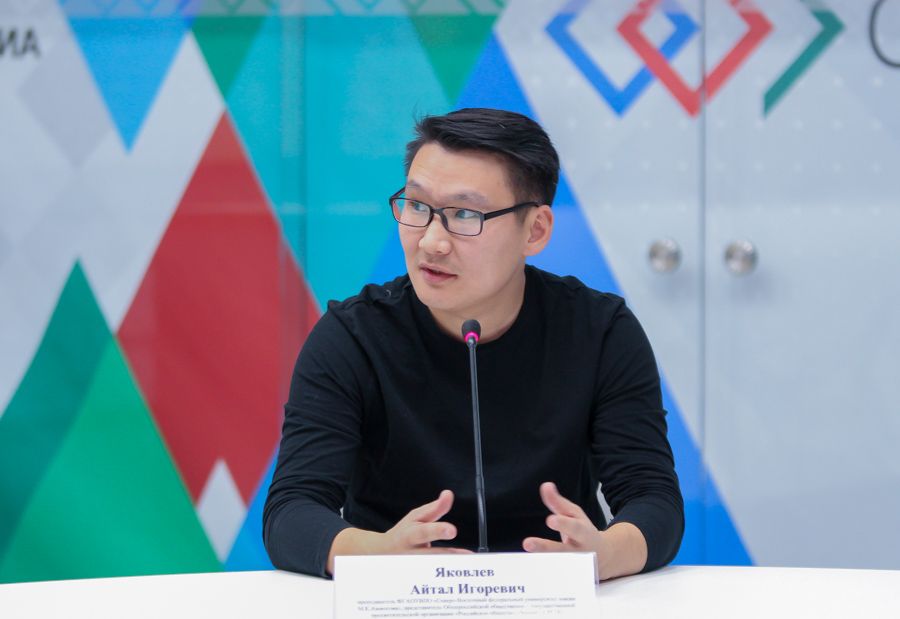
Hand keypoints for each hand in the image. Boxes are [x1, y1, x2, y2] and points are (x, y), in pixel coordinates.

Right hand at [327, 490, 471, 573]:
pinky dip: (445, 580)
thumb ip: (435, 508)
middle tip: (468, 555)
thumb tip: (449, 494)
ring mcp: (412, 569)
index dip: (438, 531)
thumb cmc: (404, 533)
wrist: (381, 555)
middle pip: (430, 556)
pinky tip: (459, 578)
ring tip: (471, 567)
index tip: (452, 530)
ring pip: (433, 572)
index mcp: (410, 535)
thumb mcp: (416, 517)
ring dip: (451, 570)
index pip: (424, 532)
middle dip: (449, 555)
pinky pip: (433, 582)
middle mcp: (410, 553)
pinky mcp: (415, 581)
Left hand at [522, 482, 646, 580]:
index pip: (574, 528)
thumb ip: (558, 502)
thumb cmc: (584, 532)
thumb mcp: (574, 515)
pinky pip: (556, 580)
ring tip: (527, 561)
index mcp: (584, 533)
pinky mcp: (571, 579)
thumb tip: (545, 486)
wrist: (605, 556)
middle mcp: (581, 552)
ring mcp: (576, 568)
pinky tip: (531, 576)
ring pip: (559, 568)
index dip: (563, 524)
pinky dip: (546, 578)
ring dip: (542, 565)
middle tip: (527, 543)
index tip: (550, 520)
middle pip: (563, 551)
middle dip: (545, 548)